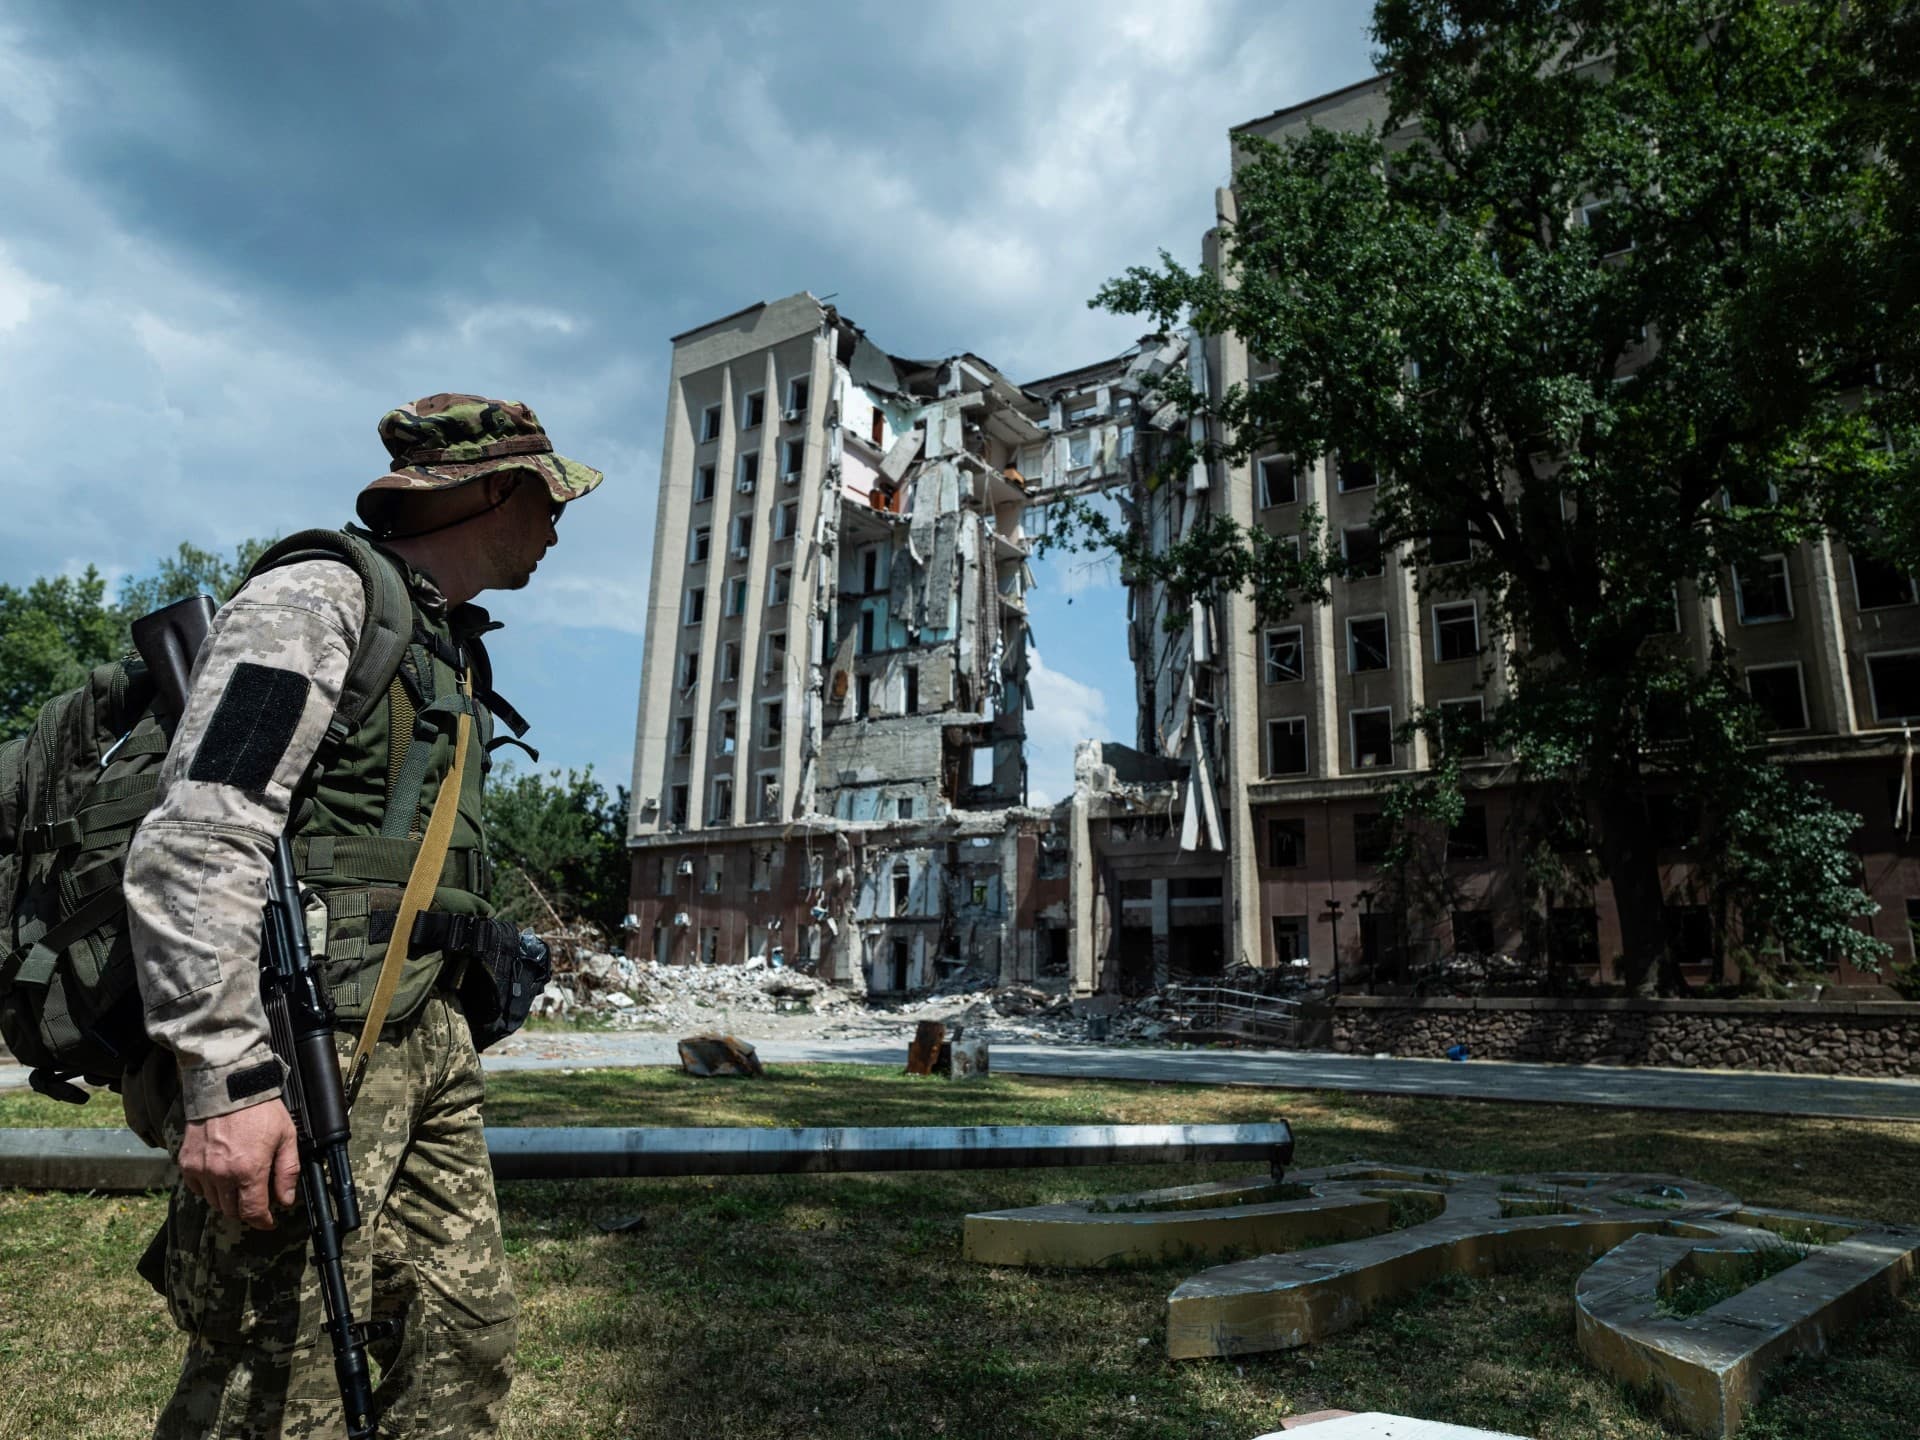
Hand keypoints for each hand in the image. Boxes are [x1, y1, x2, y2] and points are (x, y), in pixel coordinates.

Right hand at [180, 1100, 299, 1229]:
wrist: (227, 1086)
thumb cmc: (261, 1110)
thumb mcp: (286, 1137)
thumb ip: (287, 1171)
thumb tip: (286, 1200)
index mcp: (249, 1171)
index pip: (253, 1211)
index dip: (262, 1221)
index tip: (268, 1221)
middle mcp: (221, 1175)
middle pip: (231, 1210)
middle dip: (246, 1210)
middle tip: (256, 1200)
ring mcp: (201, 1169)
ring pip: (213, 1201)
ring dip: (227, 1200)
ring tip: (239, 1185)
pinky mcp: (186, 1162)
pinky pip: (197, 1187)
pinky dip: (208, 1188)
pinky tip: (220, 1176)